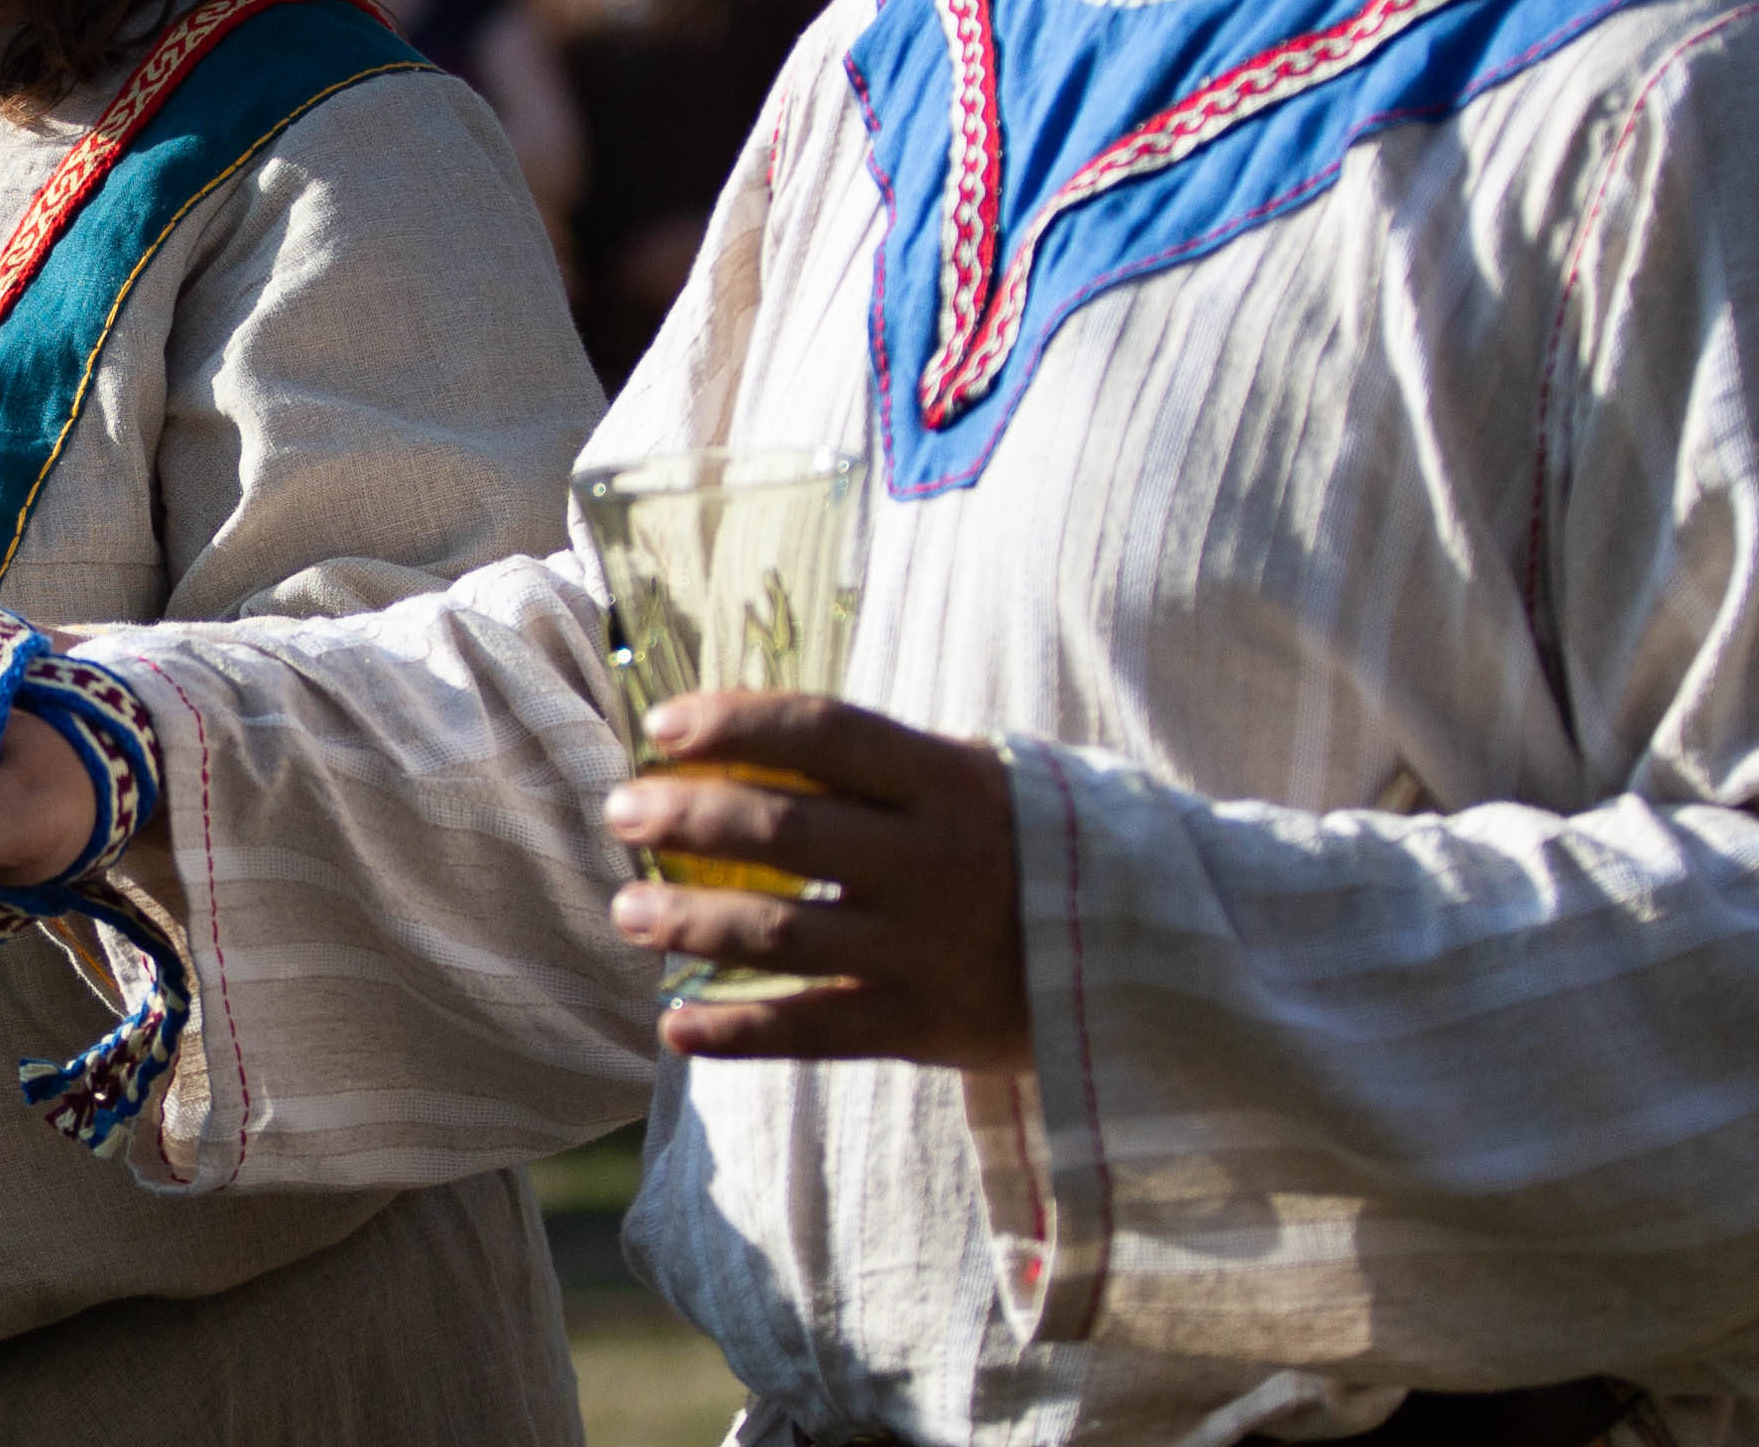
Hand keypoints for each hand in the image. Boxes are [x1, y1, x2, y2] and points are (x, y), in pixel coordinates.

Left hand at [603, 691, 1027, 1071]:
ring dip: (690, 921)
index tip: (663, 728)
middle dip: (688, 816)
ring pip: (783, 933)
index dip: (737, 723)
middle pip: (786, 829)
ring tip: (627, 912)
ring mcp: (925, 947)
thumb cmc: (1021, 847)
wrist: (1136, 953)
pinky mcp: (921, 1025)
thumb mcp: (974, 781)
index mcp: (948, 782)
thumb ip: (877, 766)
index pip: (826, 732)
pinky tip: (675, 1029)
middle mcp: (933, 860)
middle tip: (621, 813)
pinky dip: (738, 1035)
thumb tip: (738, 740)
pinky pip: (813, 1031)